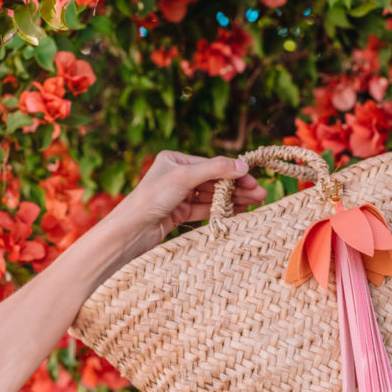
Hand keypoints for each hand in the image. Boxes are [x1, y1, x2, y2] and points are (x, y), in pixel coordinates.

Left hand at [107, 151, 267, 258]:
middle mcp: (176, 175)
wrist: (131, 230)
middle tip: (261, 195)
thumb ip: (216, 169)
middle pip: (214, 180)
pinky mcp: (178, 213)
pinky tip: (238, 210)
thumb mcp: (185, 178)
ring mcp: (178, 195)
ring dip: (233, 199)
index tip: (254, 181)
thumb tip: (243, 164)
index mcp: (174, 160)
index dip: (235, 173)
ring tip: (255, 203)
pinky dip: (221, 209)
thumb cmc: (152, 198)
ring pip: (211, 195)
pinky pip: (205, 209)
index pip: (212, 164)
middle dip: (237, 187)